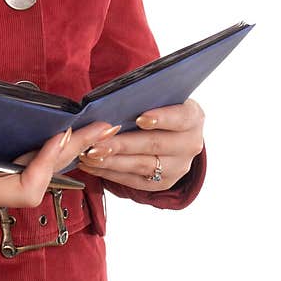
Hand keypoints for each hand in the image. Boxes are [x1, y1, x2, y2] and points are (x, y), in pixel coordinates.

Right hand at [0, 112, 122, 233]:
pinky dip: (37, 156)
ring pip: (31, 176)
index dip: (48, 162)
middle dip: (71, 152)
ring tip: (86, 130)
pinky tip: (47, 140)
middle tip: (101, 128)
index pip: (25, 188)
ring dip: (59, 153)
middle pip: (39, 180)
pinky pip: (17, 174)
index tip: (62, 132)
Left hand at [75, 99, 204, 190]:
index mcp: (192, 118)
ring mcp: (178, 167)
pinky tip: (90, 165)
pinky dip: (109, 172)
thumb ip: (144, 97)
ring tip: (88, 154)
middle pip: (154, 144)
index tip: (139, 118)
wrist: (174, 133)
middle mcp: (190, 145)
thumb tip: (112, 100)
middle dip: (122, 144)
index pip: (179, 118)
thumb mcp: (160, 97)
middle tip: (96, 143)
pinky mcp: (163, 183)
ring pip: (141, 165)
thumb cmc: (159, 106)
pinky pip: (134, 180)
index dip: (161, 118)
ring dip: (111, 161)